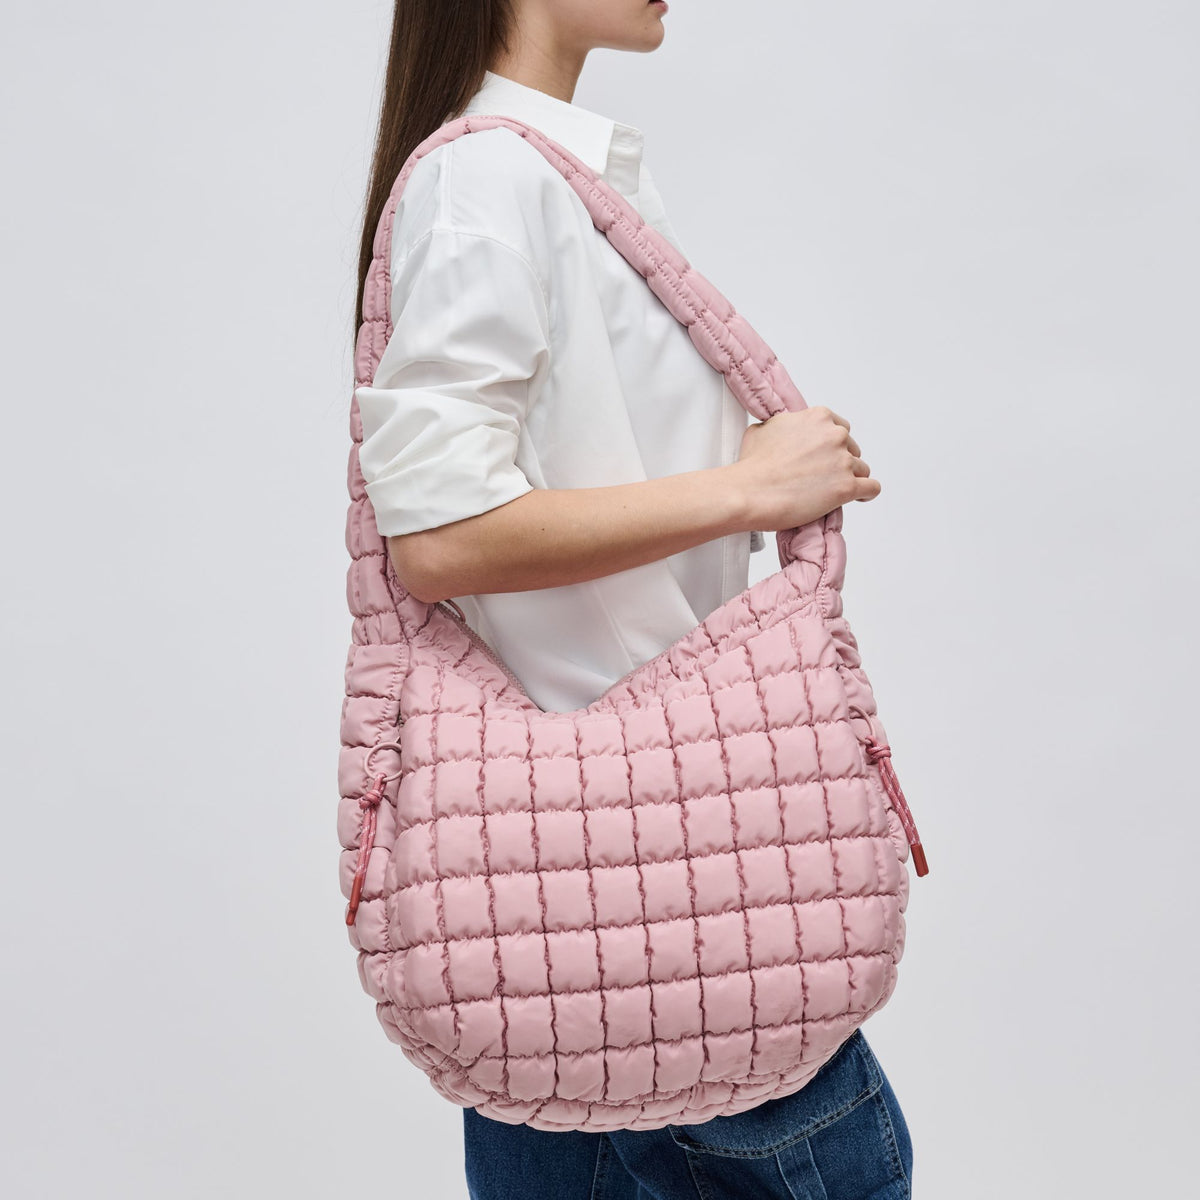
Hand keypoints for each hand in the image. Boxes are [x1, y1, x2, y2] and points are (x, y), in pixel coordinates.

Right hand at [726, 405, 880, 530]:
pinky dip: (866, 493)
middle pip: (852, 448)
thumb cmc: (752, 465)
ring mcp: (843, 461)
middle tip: (822, 476)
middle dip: (840, 462)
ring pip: (862, 469)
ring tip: (832, 491)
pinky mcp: (846, 487)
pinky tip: (858, 497)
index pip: (839, 428)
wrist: (749, 492)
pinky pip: (871, 488)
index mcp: (818, 417)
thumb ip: (784, 426)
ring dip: (850, 478)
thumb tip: (783, 430)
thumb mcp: (763, 428)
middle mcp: (834, 435)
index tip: (823, 456)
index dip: (831, 445)